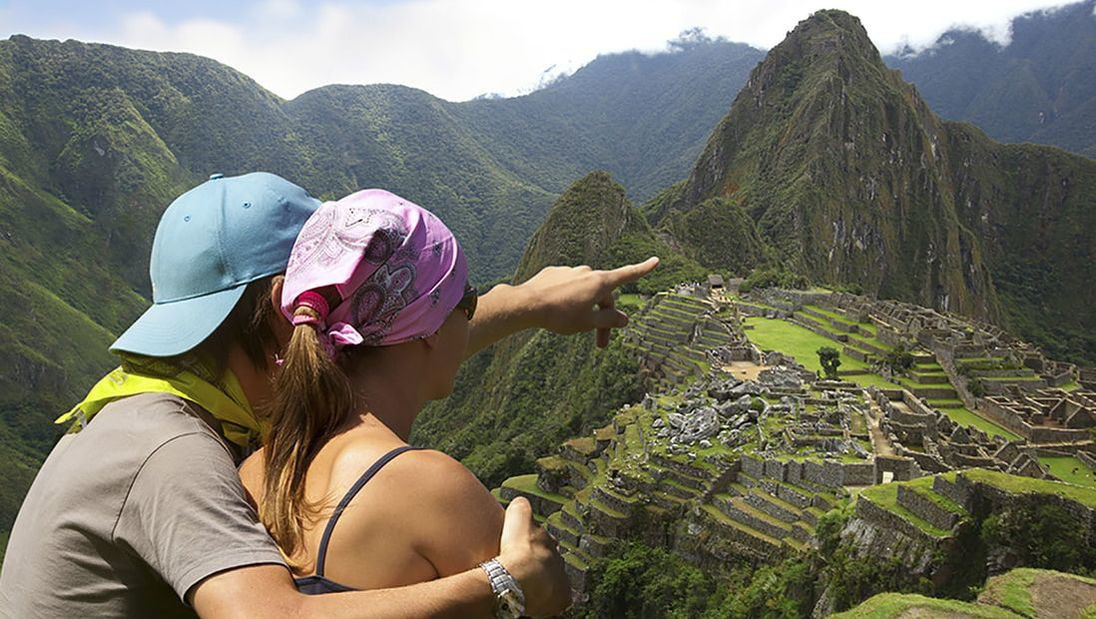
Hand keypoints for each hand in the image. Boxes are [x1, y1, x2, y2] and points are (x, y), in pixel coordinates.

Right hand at [497, 497, 569, 617]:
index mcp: (548, 541)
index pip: (544, 540)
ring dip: (544, 581)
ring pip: (554, 579)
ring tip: (528, 586)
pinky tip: (537, 599)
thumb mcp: (516, 516)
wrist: (517, 579)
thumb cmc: (516, 550)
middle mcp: (559, 559)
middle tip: (525, 568)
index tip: (525, 548)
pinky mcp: (562, 598)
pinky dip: (549, 600)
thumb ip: (521, 506)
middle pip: (550, 560)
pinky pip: (557, 599)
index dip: (534, 544)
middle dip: (541, 563)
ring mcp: (562, 579)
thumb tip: (521, 501)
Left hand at [519, 257, 658, 347]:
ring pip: (583, 292)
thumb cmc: (559, 315)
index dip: (643, 269)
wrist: (525, 304)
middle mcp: (586, 272)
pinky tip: (555, 312)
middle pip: (603, 296)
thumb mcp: (588, 322)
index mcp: (599, 282)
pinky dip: (567, 300)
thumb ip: (609, 320)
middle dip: (603, 318)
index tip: (656, 261)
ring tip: (571, 326)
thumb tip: (625, 319)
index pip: (627, 275)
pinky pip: (566, 287)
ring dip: (584, 308)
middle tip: (600, 345)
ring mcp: (568, 271)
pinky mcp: (552, 273)